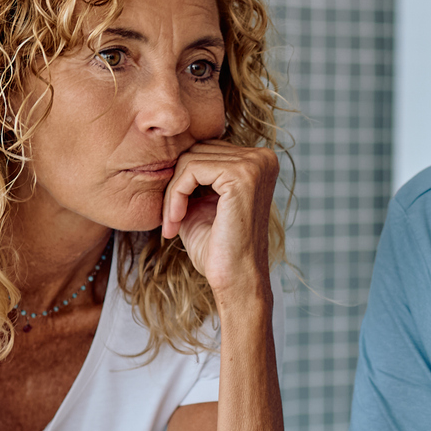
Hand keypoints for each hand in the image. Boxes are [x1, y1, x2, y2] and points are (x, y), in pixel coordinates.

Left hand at [160, 142, 278, 300]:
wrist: (236, 280)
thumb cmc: (219, 249)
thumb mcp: (201, 204)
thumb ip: (192, 177)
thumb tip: (167, 153)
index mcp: (258, 162)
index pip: (206, 150)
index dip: (182, 179)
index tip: (173, 214)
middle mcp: (262, 157)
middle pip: (198, 150)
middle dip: (176, 184)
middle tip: (170, 219)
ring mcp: (255, 164)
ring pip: (190, 159)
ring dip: (173, 193)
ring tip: (172, 223)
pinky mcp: (241, 175)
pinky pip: (191, 169)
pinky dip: (175, 195)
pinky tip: (176, 220)